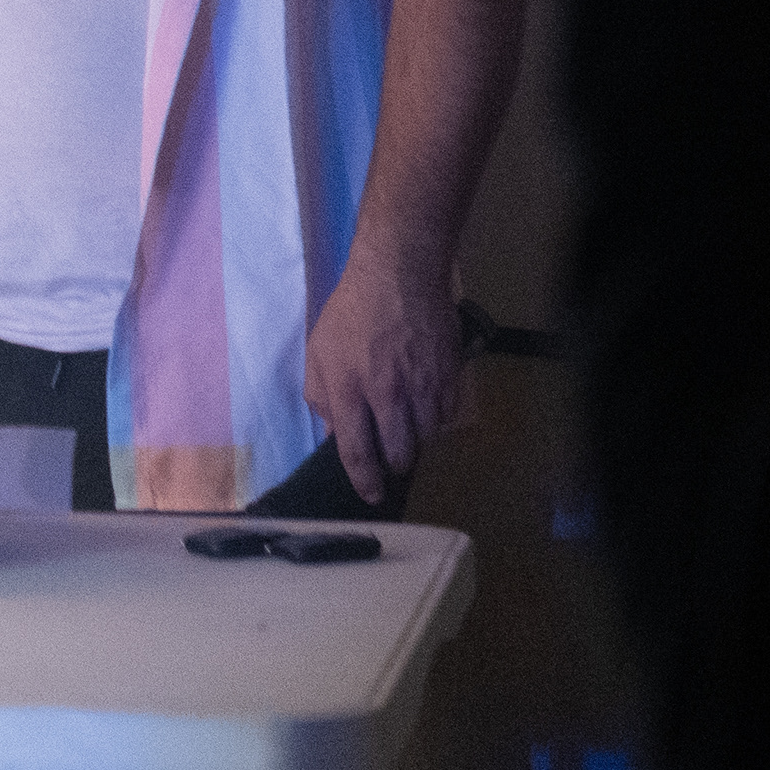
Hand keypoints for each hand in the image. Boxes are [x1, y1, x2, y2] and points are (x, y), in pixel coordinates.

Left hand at [301, 249, 461, 506]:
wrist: (400, 274)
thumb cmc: (352, 312)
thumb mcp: (319, 350)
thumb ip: (321, 395)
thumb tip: (335, 432)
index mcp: (350, 389)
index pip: (357, 451)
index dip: (364, 480)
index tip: (370, 495)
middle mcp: (388, 395)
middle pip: (400, 453)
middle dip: (395, 463)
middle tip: (391, 457)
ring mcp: (423, 386)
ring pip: (427, 437)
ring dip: (417, 440)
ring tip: (408, 427)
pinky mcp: (450, 376)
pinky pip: (448, 415)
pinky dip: (438, 418)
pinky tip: (427, 405)